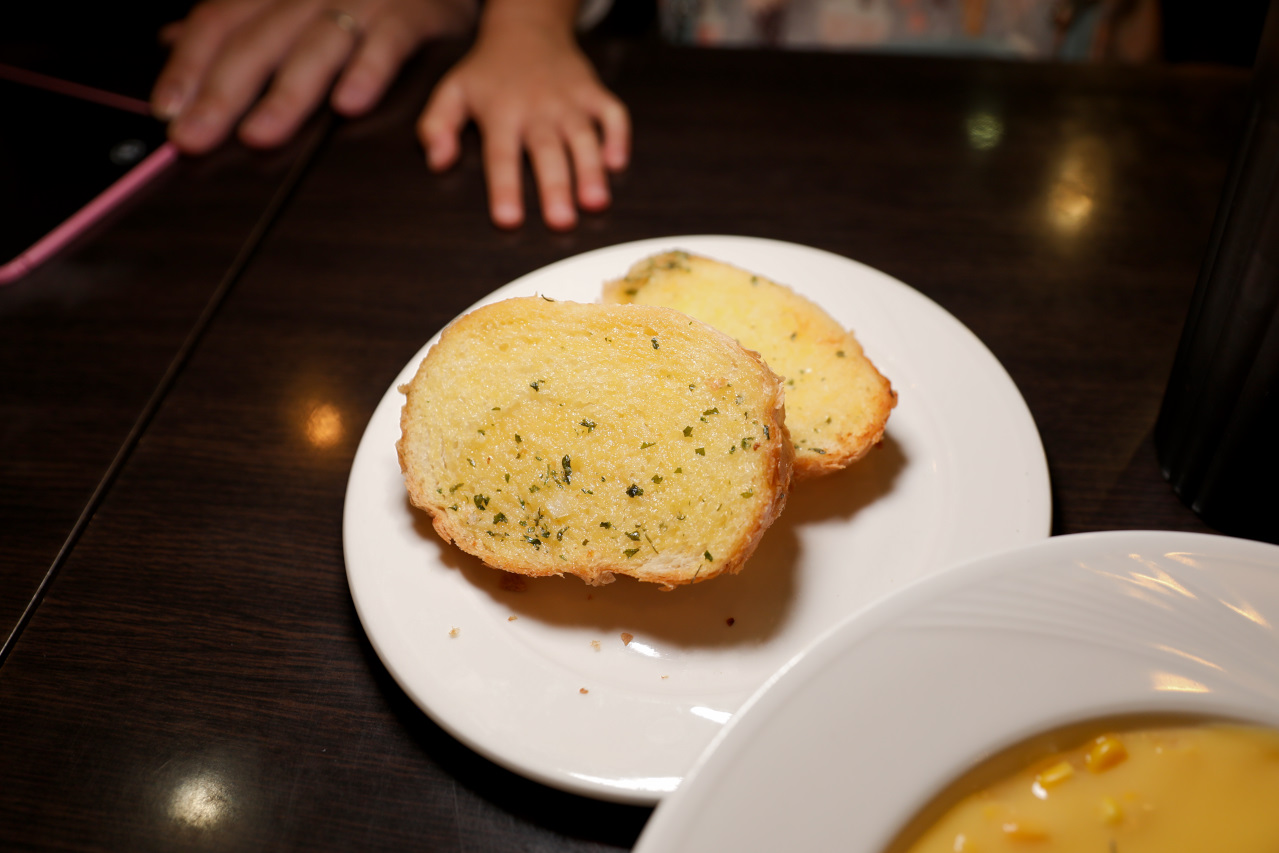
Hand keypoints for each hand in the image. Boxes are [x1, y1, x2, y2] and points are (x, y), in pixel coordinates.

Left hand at [152, 0, 475, 153]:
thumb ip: (237, 21)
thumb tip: (171, 39)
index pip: (219, 20)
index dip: (188, 64)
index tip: (168, 110)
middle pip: (257, 40)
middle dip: (221, 92)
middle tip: (194, 138)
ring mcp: (364, 0)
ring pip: (315, 47)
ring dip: (286, 94)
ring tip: (259, 135)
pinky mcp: (413, 14)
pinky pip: (387, 43)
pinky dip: (368, 72)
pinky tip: (348, 105)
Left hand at [417, 7, 629, 230]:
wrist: (526, 27)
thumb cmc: (488, 72)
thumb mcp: (452, 91)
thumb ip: (436, 126)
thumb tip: (437, 162)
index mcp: (500, 113)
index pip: (500, 156)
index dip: (504, 189)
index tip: (509, 221)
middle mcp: (537, 108)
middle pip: (547, 152)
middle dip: (555, 187)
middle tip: (561, 223)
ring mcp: (569, 100)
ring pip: (583, 137)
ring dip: (591, 170)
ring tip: (595, 203)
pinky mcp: (594, 92)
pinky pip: (613, 113)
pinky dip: (619, 136)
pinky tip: (616, 164)